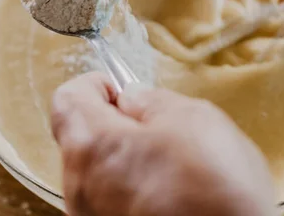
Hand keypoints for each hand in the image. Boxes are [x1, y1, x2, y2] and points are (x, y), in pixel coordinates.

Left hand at [50, 72, 276, 215]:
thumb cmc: (215, 188)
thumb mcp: (193, 118)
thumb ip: (152, 101)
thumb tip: (134, 99)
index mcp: (92, 146)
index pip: (67, 99)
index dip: (95, 85)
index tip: (121, 88)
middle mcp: (80, 187)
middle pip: (81, 136)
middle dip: (114, 122)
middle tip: (155, 123)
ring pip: (97, 170)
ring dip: (126, 156)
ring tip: (170, 161)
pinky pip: (110, 198)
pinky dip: (133, 185)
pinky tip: (170, 190)